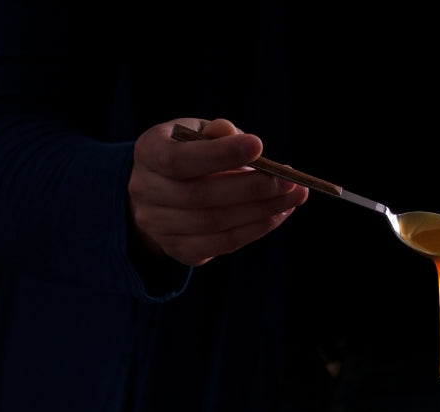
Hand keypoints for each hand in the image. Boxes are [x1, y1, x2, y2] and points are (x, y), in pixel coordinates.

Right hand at [127, 117, 308, 266]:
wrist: (161, 193)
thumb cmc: (188, 154)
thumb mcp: (196, 132)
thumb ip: (216, 133)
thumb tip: (236, 136)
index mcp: (148, 154)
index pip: (179, 159)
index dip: (219, 155)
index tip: (259, 146)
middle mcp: (146, 193)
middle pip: (200, 197)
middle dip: (251, 189)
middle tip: (290, 181)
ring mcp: (160, 227)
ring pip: (215, 225)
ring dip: (261, 212)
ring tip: (292, 198)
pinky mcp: (179, 250)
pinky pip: (221, 245)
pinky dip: (254, 229)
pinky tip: (277, 215)